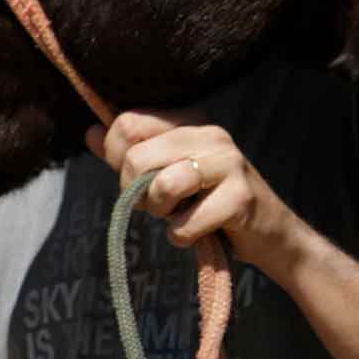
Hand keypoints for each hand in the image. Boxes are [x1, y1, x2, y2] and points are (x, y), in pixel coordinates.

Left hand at [89, 111, 293, 269]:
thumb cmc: (209, 203)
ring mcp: (228, 163)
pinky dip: (182, 237)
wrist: (269, 235)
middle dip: (136, 193)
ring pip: (161, 186)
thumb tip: (90, 132)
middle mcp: (210, 134)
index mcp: (188, 122)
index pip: (127, 124)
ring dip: (161, 214)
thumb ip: (128, 154)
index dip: (116, 158)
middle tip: (159, 204)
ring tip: (179, 215)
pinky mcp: (239, 198)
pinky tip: (199, 231)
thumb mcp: (165, 174)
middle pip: (136, 158)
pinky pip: (183, 224)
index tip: (135, 179)